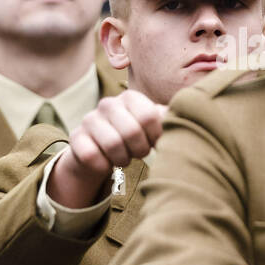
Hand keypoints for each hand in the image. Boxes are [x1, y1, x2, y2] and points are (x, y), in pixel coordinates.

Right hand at [49, 90, 164, 207]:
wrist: (100, 150)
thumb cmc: (134, 137)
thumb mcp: (152, 126)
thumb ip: (168, 119)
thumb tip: (188, 113)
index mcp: (131, 98)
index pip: (149, 116)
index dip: (155, 135)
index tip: (154, 141)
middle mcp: (108, 104)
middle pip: (132, 131)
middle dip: (141, 149)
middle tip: (140, 152)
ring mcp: (89, 120)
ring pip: (113, 144)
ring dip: (123, 159)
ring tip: (125, 157)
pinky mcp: (76, 138)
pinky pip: (92, 156)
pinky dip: (104, 166)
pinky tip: (107, 162)